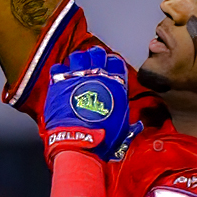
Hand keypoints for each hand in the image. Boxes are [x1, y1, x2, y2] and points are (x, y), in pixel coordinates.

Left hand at [43, 46, 131, 164]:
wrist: (80, 143)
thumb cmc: (103, 138)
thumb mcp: (123, 129)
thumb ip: (130, 122)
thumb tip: (138, 126)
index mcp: (115, 84)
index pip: (116, 62)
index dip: (112, 63)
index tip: (109, 66)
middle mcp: (97, 76)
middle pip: (97, 53)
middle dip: (96, 56)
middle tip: (93, 61)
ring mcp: (76, 77)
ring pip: (77, 56)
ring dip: (78, 60)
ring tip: (77, 65)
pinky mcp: (59, 84)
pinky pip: (58, 68)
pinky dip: (59, 71)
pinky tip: (60, 76)